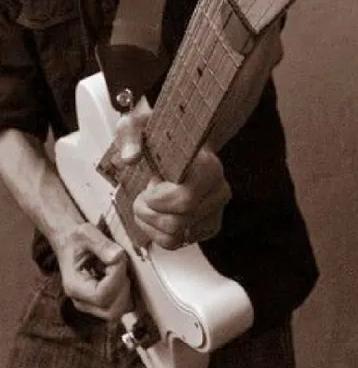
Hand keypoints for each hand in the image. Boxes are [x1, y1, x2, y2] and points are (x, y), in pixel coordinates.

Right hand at [56, 222, 131, 319]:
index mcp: (74, 286)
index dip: (116, 277)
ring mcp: (90, 304)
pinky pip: (118, 305)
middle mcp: (81, 301)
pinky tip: (118, 273)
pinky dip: (124, 291)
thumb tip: (118, 257)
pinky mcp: (99, 302)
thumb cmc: (75, 237)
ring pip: (117, 311)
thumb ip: (102, 244)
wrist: (67, 240)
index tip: (118, 257)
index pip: (102, 295)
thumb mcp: (86, 232)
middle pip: (111, 312)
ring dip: (124, 289)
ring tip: (118, 268)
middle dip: (123, 288)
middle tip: (120, 265)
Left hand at [116, 108, 230, 248]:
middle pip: (177, 223)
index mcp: (207, 166)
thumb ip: (131, 134)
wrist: (185, 144)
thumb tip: (129, 158)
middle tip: (142, 196)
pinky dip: (159, 234)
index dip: (157, 200)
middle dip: (148, 213)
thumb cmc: (163, 136)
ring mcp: (215, 210)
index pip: (185, 200)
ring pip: (177, 237)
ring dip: (151, 225)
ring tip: (149, 203)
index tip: (148, 186)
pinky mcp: (209, 225)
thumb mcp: (141, 124)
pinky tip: (157, 214)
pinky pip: (179, 243)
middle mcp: (218, 190)